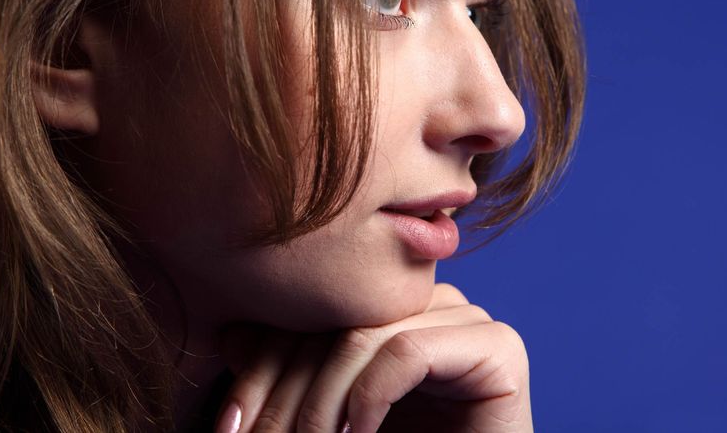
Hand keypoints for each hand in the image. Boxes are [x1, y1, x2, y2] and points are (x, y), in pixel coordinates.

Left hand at [215, 283, 532, 432]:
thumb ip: (287, 375)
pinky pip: (410, 350)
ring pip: (365, 334)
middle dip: (284, 392)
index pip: (312, 316)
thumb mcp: (329, 418)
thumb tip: (232, 334)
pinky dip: (371, 396)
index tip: (230, 427)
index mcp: (391, 312)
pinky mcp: (497, 349)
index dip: (262, 367)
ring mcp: (466, 322)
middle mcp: (429, 306)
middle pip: (334, 321)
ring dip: (322, 402)